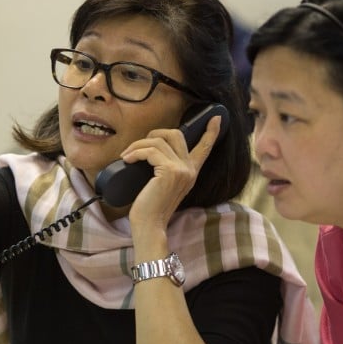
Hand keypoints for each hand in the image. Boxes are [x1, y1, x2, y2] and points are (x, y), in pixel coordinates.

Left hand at [122, 115, 221, 233]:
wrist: (149, 225)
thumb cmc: (150, 207)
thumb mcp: (163, 184)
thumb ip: (166, 169)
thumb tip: (150, 150)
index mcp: (191, 172)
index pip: (205, 148)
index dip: (211, 131)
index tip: (216, 117)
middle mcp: (190, 169)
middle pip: (176, 134)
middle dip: (154, 133)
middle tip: (138, 146)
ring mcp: (182, 169)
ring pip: (158, 140)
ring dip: (137, 145)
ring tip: (126, 155)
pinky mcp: (170, 171)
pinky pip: (149, 151)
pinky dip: (135, 152)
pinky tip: (126, 159)